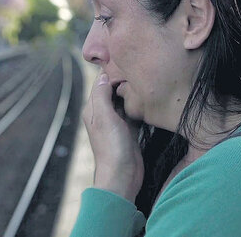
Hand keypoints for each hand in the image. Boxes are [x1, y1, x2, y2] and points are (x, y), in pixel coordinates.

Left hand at [82, 71, 143, 202]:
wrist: (122, 176)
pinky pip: (133, 112)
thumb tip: (102, 76)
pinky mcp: (129, 130)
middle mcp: (103, 114)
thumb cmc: (112, 148)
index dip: (111, 72)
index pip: (100, 84)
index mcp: (93, 109)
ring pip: (124, 101)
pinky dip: (138, 105)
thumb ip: (102, 96)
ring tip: (145, 80)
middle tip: (139, 69)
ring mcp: (116, 122)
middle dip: (123, 81)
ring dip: (131, 92)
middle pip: (112, 91)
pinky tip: (147, 98)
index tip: (126, 62)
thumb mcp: (105, 118)